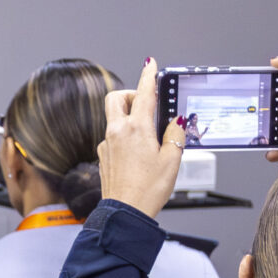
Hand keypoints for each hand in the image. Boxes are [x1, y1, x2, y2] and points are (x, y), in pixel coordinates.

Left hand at [98, 58, 183, 217]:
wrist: (125, 213)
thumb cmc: (147, 190)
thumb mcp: (172, 160)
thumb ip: (175, 135)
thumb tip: (175, 123)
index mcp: (136, 129)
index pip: (144, 93)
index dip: (148, 75)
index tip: (150, 64)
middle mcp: (117, 132)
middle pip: (117, 98)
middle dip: (131, 94)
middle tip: (147, 104)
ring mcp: (107, 144)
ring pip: (114, 118)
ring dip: (129, 118)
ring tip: (149, 136)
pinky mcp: (103, 157)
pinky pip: (113, 137)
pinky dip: (125, 137)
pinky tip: (139, 153)